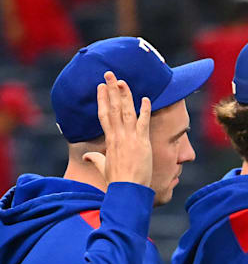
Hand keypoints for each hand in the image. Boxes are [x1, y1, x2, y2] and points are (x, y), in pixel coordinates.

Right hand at [82, 71, 151, 188]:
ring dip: (124, 95)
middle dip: (110, 90)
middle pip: (112, 108)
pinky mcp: (141, 142)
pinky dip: (144, 110)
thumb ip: (95, 159)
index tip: (100, 87)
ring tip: (122, 81)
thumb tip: (86, 157)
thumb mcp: (103, 167)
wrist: (127, 189)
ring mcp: (129, 138)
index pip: (103, 115)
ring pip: (126, 111)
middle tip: (109, 74)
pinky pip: (143, 123)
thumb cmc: (116, 181)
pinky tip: (145, 98)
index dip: (102, 99)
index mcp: (109, 140)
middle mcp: (118, 136)